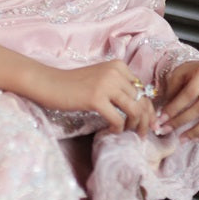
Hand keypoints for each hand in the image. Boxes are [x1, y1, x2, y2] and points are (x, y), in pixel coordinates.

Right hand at [34, 60, 158, 137]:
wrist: (50, 83)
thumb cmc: (74, 84)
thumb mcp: (101, 78)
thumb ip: (119, 86)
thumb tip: (140, 107)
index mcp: (118, 66)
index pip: (143, 89)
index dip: (148, 108)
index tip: (148, 122)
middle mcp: (115, 72)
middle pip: (142, 100)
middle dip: (145, 120)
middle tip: (143, 133)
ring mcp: (106, 85)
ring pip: (135, 110)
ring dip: (135, 126)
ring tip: (130, 133)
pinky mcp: (96, 98)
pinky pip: (118, 119)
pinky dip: (118, 128)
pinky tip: (112, 131)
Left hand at [157, 60, 198, 139]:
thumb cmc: (191, 73)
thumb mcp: (179, 74)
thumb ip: (172, 90)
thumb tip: (164, 114)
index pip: (190, 92)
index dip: (175, 107)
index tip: (162, 118)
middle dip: (183, 120)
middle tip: (168, 129)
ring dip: (197, 131)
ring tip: (182, 138)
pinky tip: (196, 138)